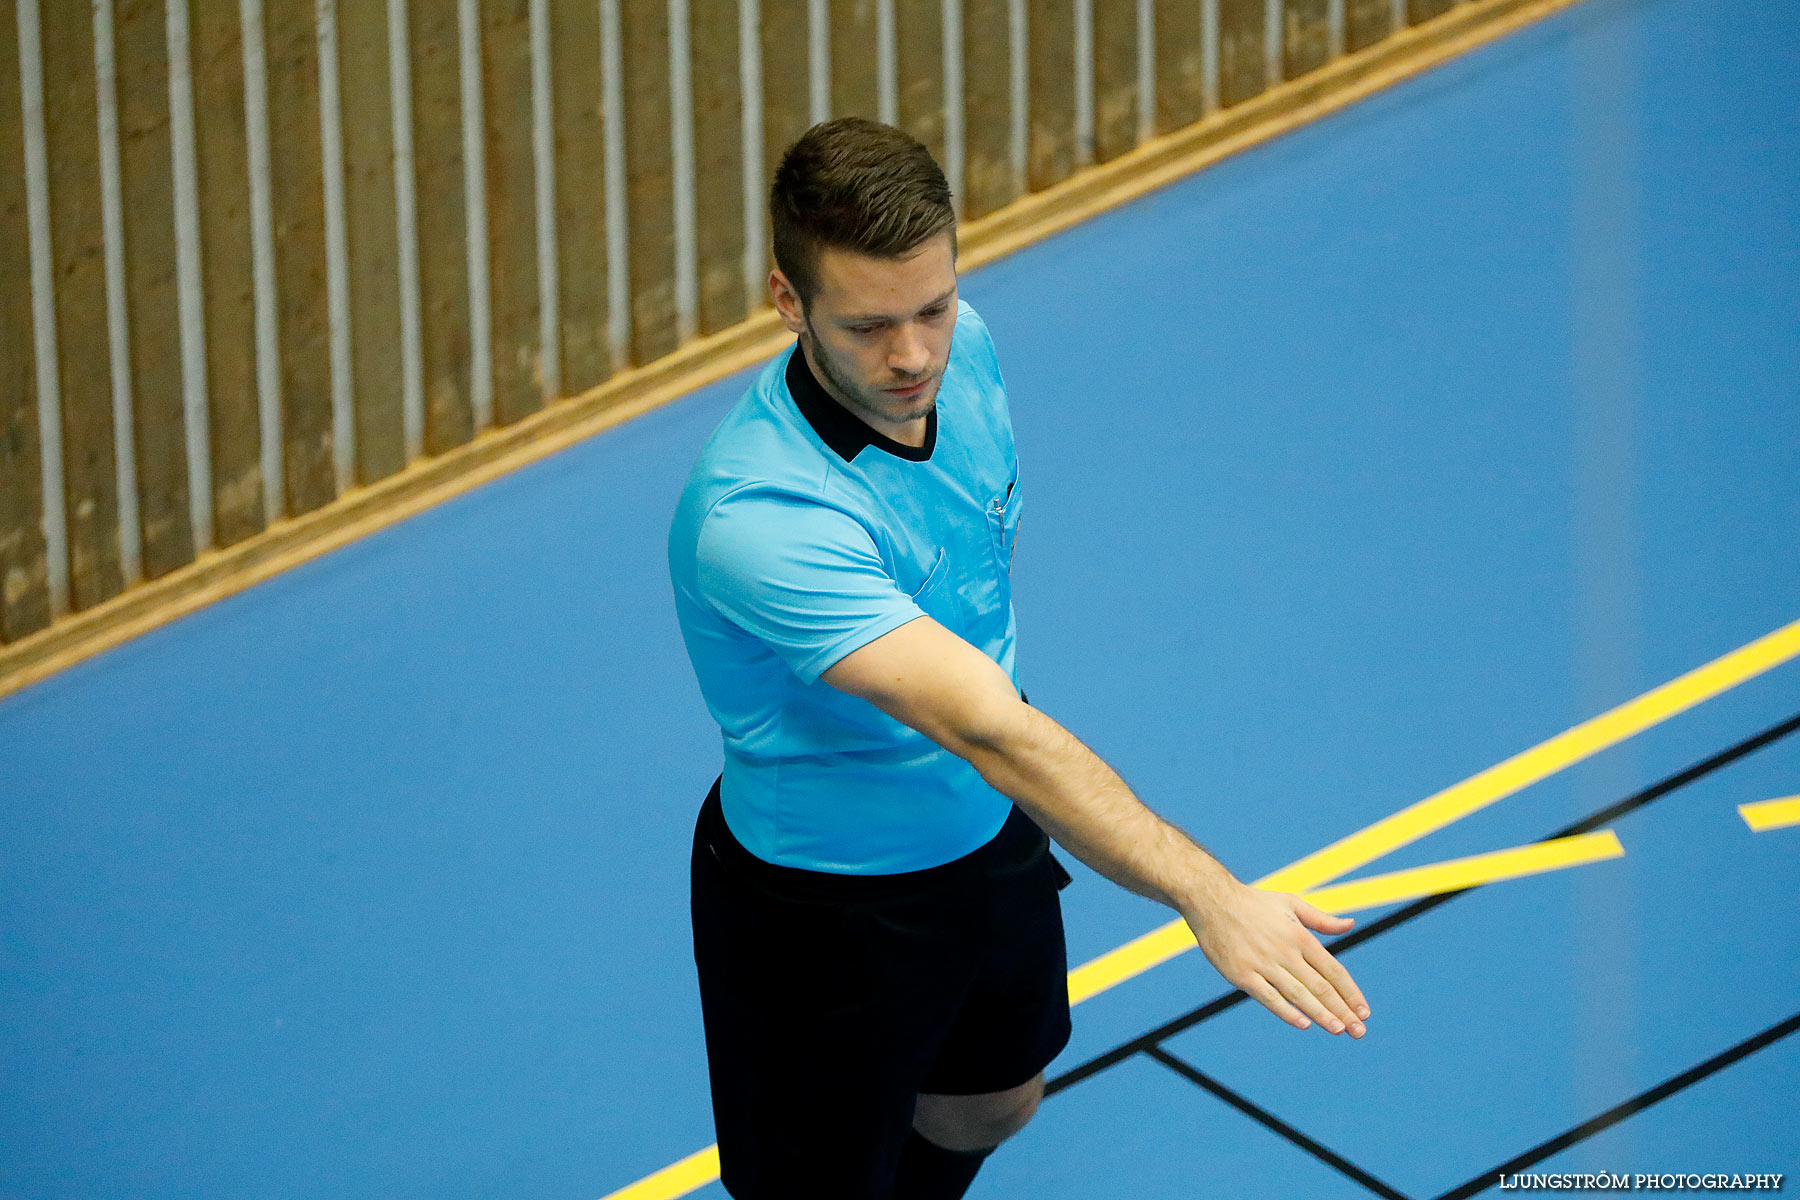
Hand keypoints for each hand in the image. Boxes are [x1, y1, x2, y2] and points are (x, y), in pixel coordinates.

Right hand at [1187, 884, 1369, 1036]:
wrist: (1211, 900)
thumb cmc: (1253, 902)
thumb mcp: (1291, 904)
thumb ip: (1321, 919)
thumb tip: (1351, 924)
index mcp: (1299, 936)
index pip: (1332, 970)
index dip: (1350, 992)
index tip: (1364, 1011)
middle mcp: (1285, 951)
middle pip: (1320, 986)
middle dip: (1342, 1010)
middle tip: (1359, 1031)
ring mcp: (1263, 964)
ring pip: (1298, 994)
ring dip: (1321, 1014)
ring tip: (1340, 1030)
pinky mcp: (1241, 974)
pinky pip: (1268, 997)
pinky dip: (1286, 1011)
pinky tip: (1303, 1024)